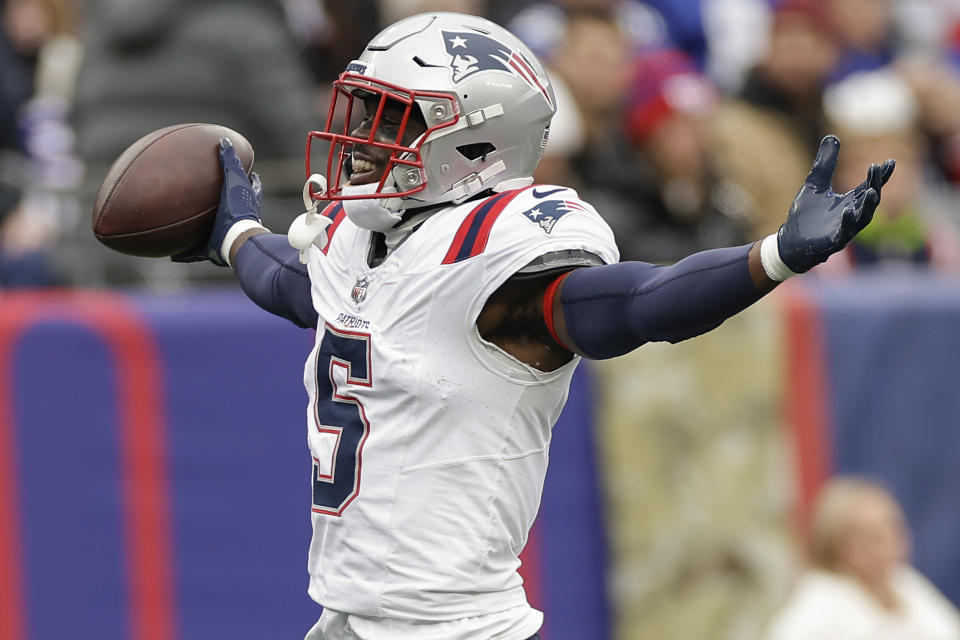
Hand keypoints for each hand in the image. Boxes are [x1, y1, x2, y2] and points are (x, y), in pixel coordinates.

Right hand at [172, 137, 261, 265]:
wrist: (238, 241)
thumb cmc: (238, 210)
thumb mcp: (234, 181)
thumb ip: (230, 162)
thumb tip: (224, 142)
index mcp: (248, 204)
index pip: (253, 188)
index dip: (252, 181)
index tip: (252, 174)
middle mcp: (242, 221)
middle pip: (239, 211)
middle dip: (232, 206)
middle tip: (221, 200)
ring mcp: (230, 237)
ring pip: (220, 234)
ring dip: (209, 232)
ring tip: (195, 231)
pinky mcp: (217, 252)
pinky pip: (198, 253)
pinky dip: (187, 255)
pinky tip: (174, 256)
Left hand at [777, 135, 894, 272]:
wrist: (789, 242)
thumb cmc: (805, 216)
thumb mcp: (814, 184)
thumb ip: (825, 163)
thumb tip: (832, 136)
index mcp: (850, 202)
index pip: (869, 186)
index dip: (880, 175)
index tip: (890, 161)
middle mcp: (851, 215)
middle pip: (870, 200)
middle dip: (875, 185)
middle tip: (877, 169)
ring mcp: (844, 230)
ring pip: (863, 218)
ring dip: (869, 205)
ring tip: (872, 192)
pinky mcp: (832, 242)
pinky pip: (844, 233)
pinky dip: (848, 222)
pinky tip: (848, 211)